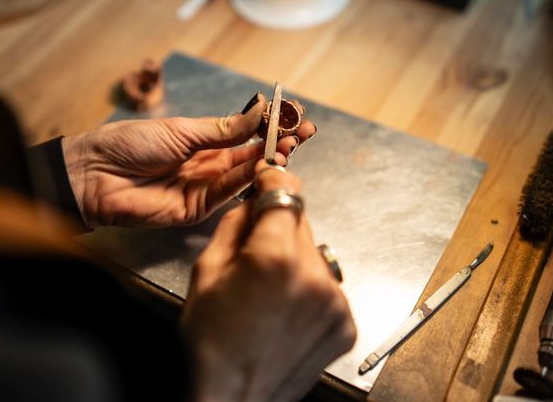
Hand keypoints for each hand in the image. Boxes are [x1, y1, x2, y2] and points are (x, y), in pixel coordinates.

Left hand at [61, 94, 315, 227]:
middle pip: (250, 156)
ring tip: (290, 147)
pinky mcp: (197, 210)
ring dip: (267, 162)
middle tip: (302, 134)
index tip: (294, 116)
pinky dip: (247, 181)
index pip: (245, 133)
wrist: (96, 174)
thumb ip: (223, 128)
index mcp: (202, 140)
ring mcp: (203, 188)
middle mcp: (207, 164)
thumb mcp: (182, 129)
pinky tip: (265, 167)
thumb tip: (258, 112)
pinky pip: (227, 194)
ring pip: (244, 175)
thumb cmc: (131, 143)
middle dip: (277, 144)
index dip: (269, 126)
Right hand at [181, 162, 356, 401]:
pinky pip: (327, 285)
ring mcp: (336, 301)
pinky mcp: (346, 322)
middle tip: (255, 251)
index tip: (269, 174)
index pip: (286, 192)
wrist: (235, 400)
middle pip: (301, 222)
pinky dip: (308, 288)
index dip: (275, 178)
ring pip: (314, 254)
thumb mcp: (206, 272)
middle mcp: (314, 276)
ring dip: (294, 259)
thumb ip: (234, 225)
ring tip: (269, 291)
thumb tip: (253, 201)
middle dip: (279, 226)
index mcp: (275, 258)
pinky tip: (285, 309)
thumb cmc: (212, 343)